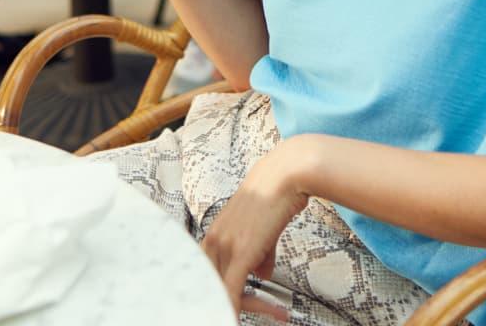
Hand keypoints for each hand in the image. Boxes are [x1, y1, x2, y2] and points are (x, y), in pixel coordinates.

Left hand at [199, 141, 309, 317]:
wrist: (283, 175)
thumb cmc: (274, 194)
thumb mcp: (263, 228)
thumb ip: (260, 253)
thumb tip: (262, 273)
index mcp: (215, 232)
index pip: (202, 269)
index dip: (205, 288)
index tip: (207, 301)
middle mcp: (215, 238)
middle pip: (206, 281)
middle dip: (211, 300)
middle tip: (219, 312)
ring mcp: (226, 245)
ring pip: (219, 288)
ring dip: (226, 306)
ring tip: (231, 316)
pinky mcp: (241, 252)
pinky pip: (232, 289)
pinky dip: (231, 308)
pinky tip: (231, 320)